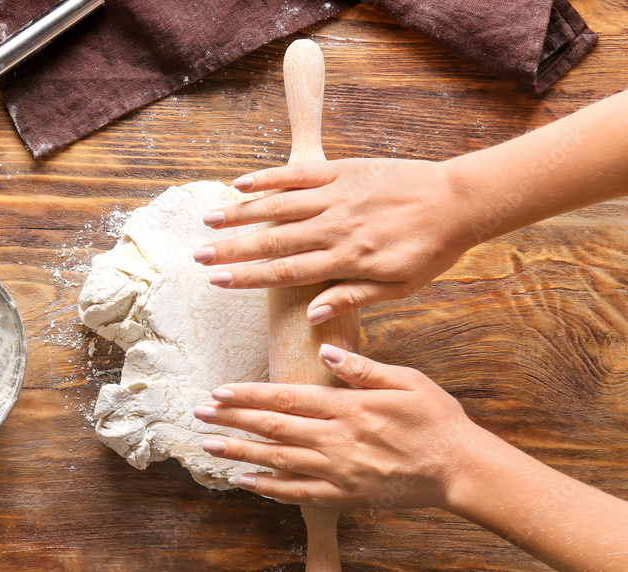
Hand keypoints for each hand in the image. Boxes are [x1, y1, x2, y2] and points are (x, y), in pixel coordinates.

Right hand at [193, 159, 475, 323]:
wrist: (459, 201)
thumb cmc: (429, 250)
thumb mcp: (398, 287)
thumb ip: (351, 298)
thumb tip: (310, 315)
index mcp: (347, 260)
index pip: (286, 270)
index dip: (248, 276)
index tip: (218, 280)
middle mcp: (336, 227)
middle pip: (273, 240)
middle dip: (232, 249)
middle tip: (198, 256)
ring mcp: (337, 195)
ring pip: (279, 206)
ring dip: (240, 213)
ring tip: (208, 221)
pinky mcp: (343, 170)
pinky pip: (299, 174)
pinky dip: (269, 178)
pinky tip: (241, 183)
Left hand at [193, 344, 489, 508]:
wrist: (460, 469)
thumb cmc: (436, 419)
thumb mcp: (406, 380)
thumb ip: (364, 368)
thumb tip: (329, 351)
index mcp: (348, 406)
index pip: (287, 398)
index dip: (249, 395)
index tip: (219, 391)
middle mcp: (337, 438)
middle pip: (274, 428)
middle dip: (233, 420)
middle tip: (199, 414)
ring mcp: (339, 469)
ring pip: (279, 460)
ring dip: (240, 453)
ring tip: (209, 446)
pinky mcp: (345, 494)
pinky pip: (299, 493)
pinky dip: (269, 489)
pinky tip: (244, 482)